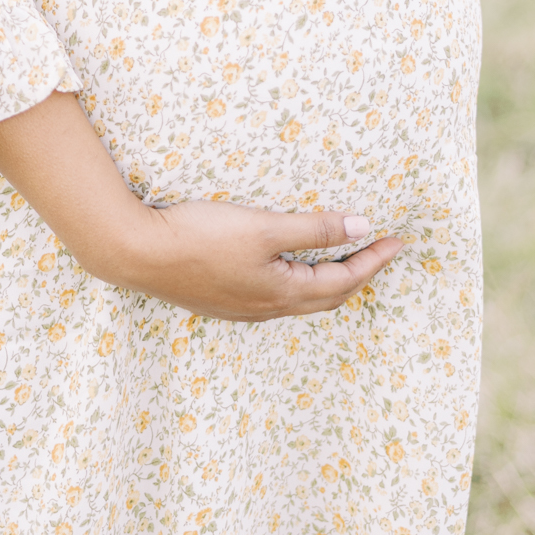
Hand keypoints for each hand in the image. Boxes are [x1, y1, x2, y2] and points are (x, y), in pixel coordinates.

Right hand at [119, 200, 404, 321]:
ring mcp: (244, 307)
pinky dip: (298, 281)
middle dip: (358, 273)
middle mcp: (268, 307)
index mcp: (284, 292)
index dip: (374, 259)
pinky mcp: (224, 299)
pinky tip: (288, 267)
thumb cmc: (200, 237)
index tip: (398, 240)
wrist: (137, 254)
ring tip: (341, 257)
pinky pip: (277, 295)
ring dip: (328, 279)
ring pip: (301, 298)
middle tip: (379, 250)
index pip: (344, 279)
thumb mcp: (263, 227)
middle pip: (327, 295)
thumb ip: (313, 228)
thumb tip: (361, 227)